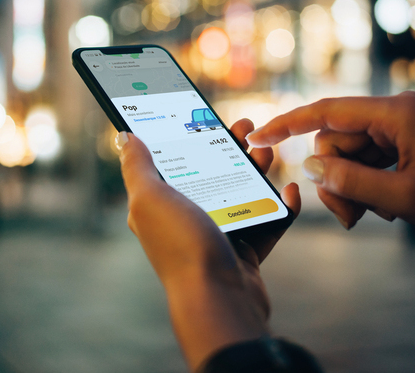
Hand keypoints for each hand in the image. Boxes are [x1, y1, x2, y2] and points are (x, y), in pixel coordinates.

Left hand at [118, 119, 300, 370]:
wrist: (219, 299)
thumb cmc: (182, 247)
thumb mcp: (150, 199)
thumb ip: (137, 167)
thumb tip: (124, 136)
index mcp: (158, 206)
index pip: (173, 161)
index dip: (189, 135)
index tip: (210, 115)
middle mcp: (185, 220)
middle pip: (210, 173)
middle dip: (230, 147)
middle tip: (248, 126)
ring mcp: (216, 237)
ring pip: (241, 194)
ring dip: (256, 171)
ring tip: (269, 152)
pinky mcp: (244, 254)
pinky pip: (266, 222)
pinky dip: (280, 207)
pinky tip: (289, 191)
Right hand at [246, 91, 414, 240]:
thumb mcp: (402, 199)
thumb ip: (350, 182)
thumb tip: (310, 167)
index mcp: (395, 113)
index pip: (326, 112)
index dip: (287, 124)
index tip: (257, 135)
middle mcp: (394, 112)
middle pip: (334, 141)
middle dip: (334, 179)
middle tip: (351, 217)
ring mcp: (399, 127)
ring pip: (347, 155)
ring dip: (351, 187)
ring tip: (372, 215)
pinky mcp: (403, 141)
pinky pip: (365, 160)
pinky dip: (365, 185)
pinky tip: (385, 207)